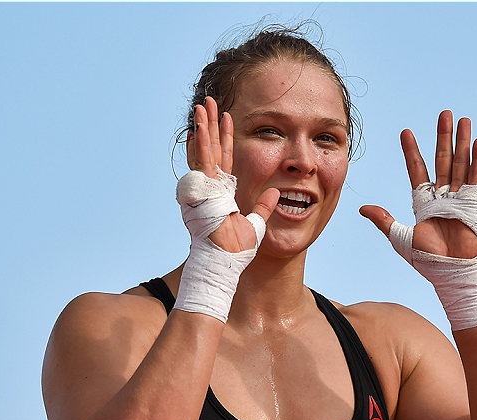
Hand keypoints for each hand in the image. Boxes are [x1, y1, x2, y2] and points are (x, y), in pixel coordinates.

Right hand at [187, 97, 278, 252]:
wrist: (222, 261)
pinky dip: (201, 145)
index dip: (226, 138)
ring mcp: (205, 187)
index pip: (226, 157)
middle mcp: (211, 185)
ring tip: (203, 105)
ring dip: (204, 127)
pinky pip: (203, 164)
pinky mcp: (204, 192)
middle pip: (212, 148)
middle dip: (211, 124)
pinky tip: (198, 128)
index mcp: (223, 190)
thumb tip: (278, 192)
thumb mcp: (256, 224)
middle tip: (209, 101)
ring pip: (205, 150)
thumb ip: (265, 207)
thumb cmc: (235, 250)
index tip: (228, 117)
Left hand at [360, 110, 476, 258]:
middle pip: (443, 160)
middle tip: (444, 114)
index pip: (416, 169)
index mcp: (424, 201)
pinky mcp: (476, 203)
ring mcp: (460, 197)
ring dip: (462, 142)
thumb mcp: (400, 237)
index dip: (411, 151)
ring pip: (460, 163)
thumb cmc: (428, 259)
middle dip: (443, 137)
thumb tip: (362, 209)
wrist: (451, 272)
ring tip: (463, 120)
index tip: (405, 132)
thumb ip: (383, 220)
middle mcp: (443, 195)